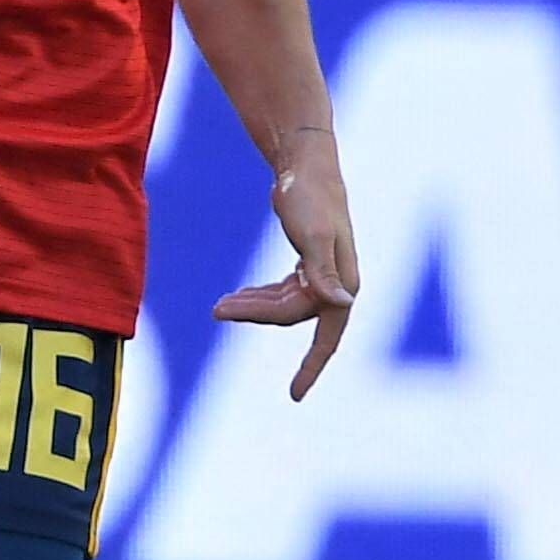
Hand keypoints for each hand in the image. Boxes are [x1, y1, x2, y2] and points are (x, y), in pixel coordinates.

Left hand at [212, 140, 363, 395]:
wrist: (305, 164)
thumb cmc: (310, 195)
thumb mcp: (313, 233)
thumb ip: (324, 271)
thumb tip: (342, 303)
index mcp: (342, 282)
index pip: (326, 335)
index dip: (311, 367)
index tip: (294, 396)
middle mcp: (337, 283)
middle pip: (292, 316)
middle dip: (256, 317)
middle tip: (217, 309)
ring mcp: (321, 274)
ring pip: (285, 306)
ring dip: (252, 308)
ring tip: (218, 305)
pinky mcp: (307, 264)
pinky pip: (283, 293)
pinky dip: (259, 296)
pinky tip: (238, 295)